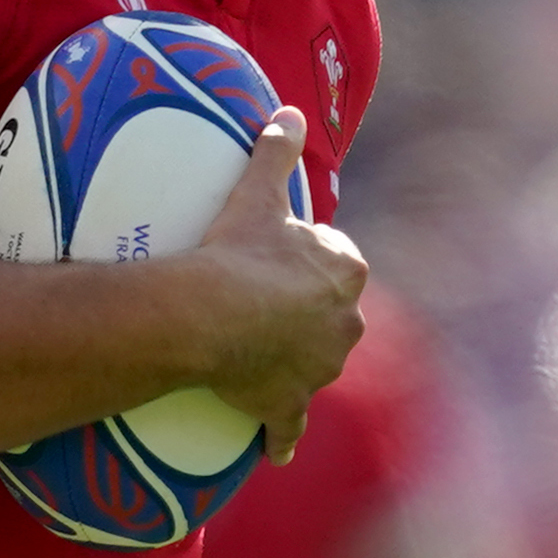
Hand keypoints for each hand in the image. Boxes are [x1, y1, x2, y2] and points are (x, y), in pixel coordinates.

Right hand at [178, 107, 367, 460]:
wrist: (211, 315)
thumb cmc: (241, 251)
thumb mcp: (260, 194)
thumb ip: (276, 150)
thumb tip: (288, 110)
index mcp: (345, 272)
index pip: (338, 265)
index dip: (311, 265)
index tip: (281, 264)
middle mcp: (345, 325)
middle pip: (331, 319)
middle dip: (309, 317)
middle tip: (266, 309)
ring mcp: (319, 370)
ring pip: (314, 367)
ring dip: (295, 366)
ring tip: (259, 357)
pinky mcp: (288, 406)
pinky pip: (289, 425)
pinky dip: (282, 435)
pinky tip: (277, 446)